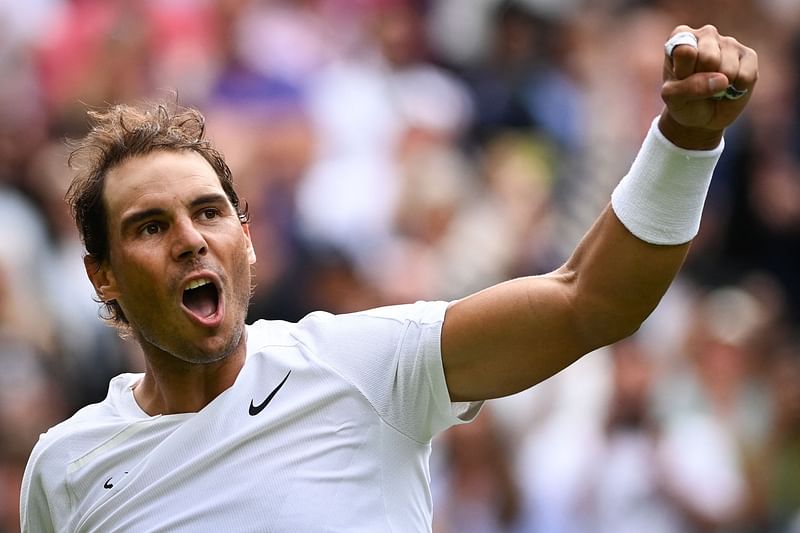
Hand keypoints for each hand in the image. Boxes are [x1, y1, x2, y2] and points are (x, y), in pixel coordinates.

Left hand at [659, 25, 757, 148]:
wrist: (702, 116)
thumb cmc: (683, 100)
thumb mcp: (673, 98)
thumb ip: (688, 86)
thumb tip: (723, 80)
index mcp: (681, 36)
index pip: (685, 50)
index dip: (683, 72)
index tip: (679, 78)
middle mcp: (707, 33)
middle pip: (709, 58)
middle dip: (702, 79)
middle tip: (698, 84)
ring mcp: (729, 42)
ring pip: (728, 69)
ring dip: (719, 87)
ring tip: (712, 87)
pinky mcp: (749, 55)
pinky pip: (746, 76)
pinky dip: (736, 90)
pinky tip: (730, 87)